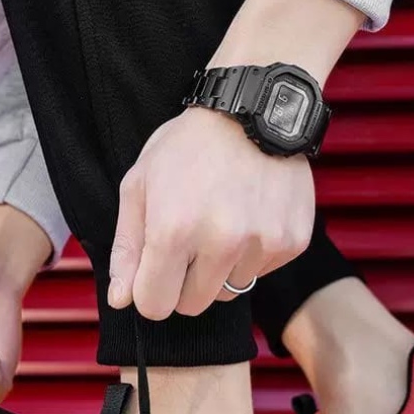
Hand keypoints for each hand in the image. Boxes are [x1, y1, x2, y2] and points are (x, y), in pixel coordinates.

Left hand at [108, 107, 314, 318]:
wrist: (255, 107)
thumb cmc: (188, 147)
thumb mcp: (139, 186)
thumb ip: (127, 249)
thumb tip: (122, 300)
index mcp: (175, 230)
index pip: (155, 306)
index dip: (149, 292)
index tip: (154, 272)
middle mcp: (222, 242)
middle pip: (192, 305)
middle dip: (184, 283)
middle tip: (189, 242)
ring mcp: (262, 243)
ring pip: (229, 291)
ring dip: (220, 268)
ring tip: (222, 221)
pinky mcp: (292, 242)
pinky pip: (260, 273)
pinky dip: (251, 255)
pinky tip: (249, 216)